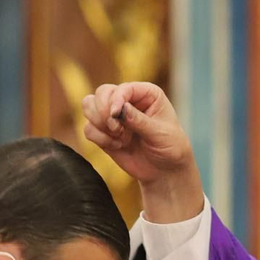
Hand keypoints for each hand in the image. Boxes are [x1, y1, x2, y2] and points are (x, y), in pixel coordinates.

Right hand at [81, 82, 203, 221]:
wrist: (166, 171)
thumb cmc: (171, 148)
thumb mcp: (160, 134)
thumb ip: (139, 121)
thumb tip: (120, 109)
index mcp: (147, 94)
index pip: (123, 88)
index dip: (116, 99)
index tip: (115, 115)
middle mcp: (128, 100)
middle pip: (101, 92)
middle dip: (103, 111)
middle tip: (117, 129)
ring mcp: (114, 116)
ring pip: (89, 105)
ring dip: (99, 123)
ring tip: (119, 137)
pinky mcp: (104, 132)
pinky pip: (88, 128)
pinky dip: (98, 138)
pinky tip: (117, 146)